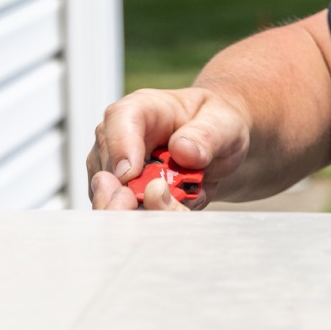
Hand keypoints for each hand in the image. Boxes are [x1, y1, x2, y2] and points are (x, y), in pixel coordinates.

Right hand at [87, 86, 250, 211]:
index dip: (120, 151)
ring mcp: (116, 172)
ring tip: (187, 200)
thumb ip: (206, 135)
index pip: (116, 124)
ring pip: (114, 201)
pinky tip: (184, 206)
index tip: (132, 175)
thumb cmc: (216, 126)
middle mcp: (118, 140)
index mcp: (140, 110)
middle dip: (129, 195)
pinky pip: (131, 216)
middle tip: (161, 204)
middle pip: (106, 172)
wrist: (221, 147)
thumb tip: (183, 150)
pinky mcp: (124, 197)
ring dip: (150, 211)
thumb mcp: (223, 123)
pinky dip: (158, 219)